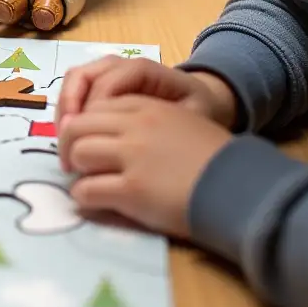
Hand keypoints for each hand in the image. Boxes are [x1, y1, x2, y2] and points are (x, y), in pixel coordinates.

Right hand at [56, 56, 238, 167]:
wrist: (203, 98)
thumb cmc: (197, 109)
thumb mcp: (192, 116)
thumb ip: (165, 123)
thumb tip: (130, 139)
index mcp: (141, 69)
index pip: (105, 86)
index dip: (91, 114)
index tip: (87, 147)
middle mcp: (119, 64)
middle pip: (81, 77)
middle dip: (69, 110)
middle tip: (68, 145)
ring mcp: (106, 71)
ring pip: (72, 81)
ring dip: (63, 111)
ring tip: (65, 144)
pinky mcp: (100, 82)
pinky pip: (75, 90)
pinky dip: (67, 111)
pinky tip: (71, 138)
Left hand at [59, 95, 232, 237]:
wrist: (239, 186)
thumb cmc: (215, 158)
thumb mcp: (182, 122)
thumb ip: (148, 121)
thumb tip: (117, 135)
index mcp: (146, 107)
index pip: (96, 105)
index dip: (85, 123)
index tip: (84, 139)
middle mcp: (133, 126)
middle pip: (78, 125)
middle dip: (68, 144)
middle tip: (71, 162)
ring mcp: (131, 157)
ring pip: (78, 153)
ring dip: (76, 169)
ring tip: (83, 181)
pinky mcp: (132, 190)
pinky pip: (88, 190)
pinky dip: (83, 196)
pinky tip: (91, 201)